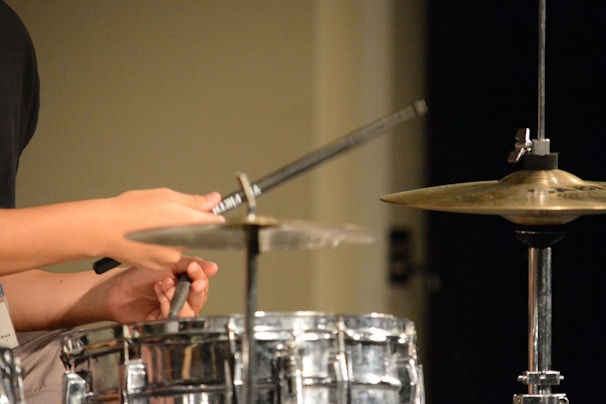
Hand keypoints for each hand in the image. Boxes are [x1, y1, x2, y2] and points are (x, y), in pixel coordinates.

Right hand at [98, 189, 224, 270]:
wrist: (103, 229)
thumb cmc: (129, 210)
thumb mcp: (166, 196)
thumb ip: (194, 201)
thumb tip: (213, 201)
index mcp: (189, 224)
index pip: (216, 223)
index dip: (211, 216)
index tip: (206, 212)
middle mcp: (182, 245)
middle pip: (198, 235)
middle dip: (189, 226)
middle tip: (169, 215)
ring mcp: (171, 258)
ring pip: (182, 246)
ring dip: (175, 237)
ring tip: (154, 226)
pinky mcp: (159, 267)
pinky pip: (169, 255)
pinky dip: (163, 247)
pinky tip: (148, 237)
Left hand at [104, 256, 217, 322]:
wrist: (116, 290)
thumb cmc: (137, 276)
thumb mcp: (166, 264)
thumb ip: (189, 265)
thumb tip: (213, 267)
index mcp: (186, 282)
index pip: (202, 283)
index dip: (201, 277)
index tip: (195, 269)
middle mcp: (183, 297)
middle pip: (200, 298)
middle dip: (195, 290)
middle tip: (191, 282)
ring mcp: (174, 311)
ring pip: (190, 311)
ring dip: (178, 297)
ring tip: (165, 284)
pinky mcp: (165, 322)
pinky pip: (175, 318)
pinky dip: (168, 305)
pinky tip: (159, 293)